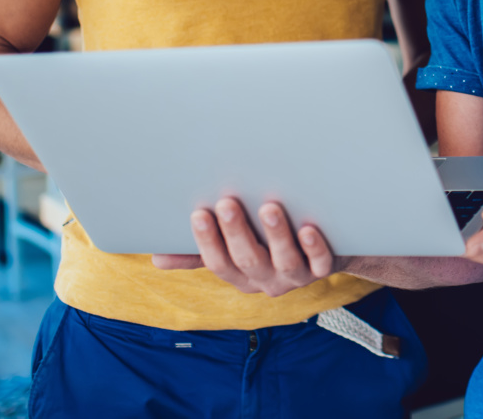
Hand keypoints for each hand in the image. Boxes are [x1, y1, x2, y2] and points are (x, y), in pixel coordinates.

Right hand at [152, 198, 349, 296]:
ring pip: (285, 262)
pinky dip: (315, 248)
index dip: (207, 241)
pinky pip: (321, 263)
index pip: (218, 263)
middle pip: (248, 261)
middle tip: (228, 203)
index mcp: (241, 276)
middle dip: (236, 233)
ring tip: (269, 207)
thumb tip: (155, 259)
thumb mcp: (234, 251)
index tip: (198, 213)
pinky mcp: (324, 268)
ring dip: (276, 235)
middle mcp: (266, 280)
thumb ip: (200, 254)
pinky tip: (310, 229)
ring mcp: (297, 277)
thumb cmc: (268, 243)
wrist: (327, 249)